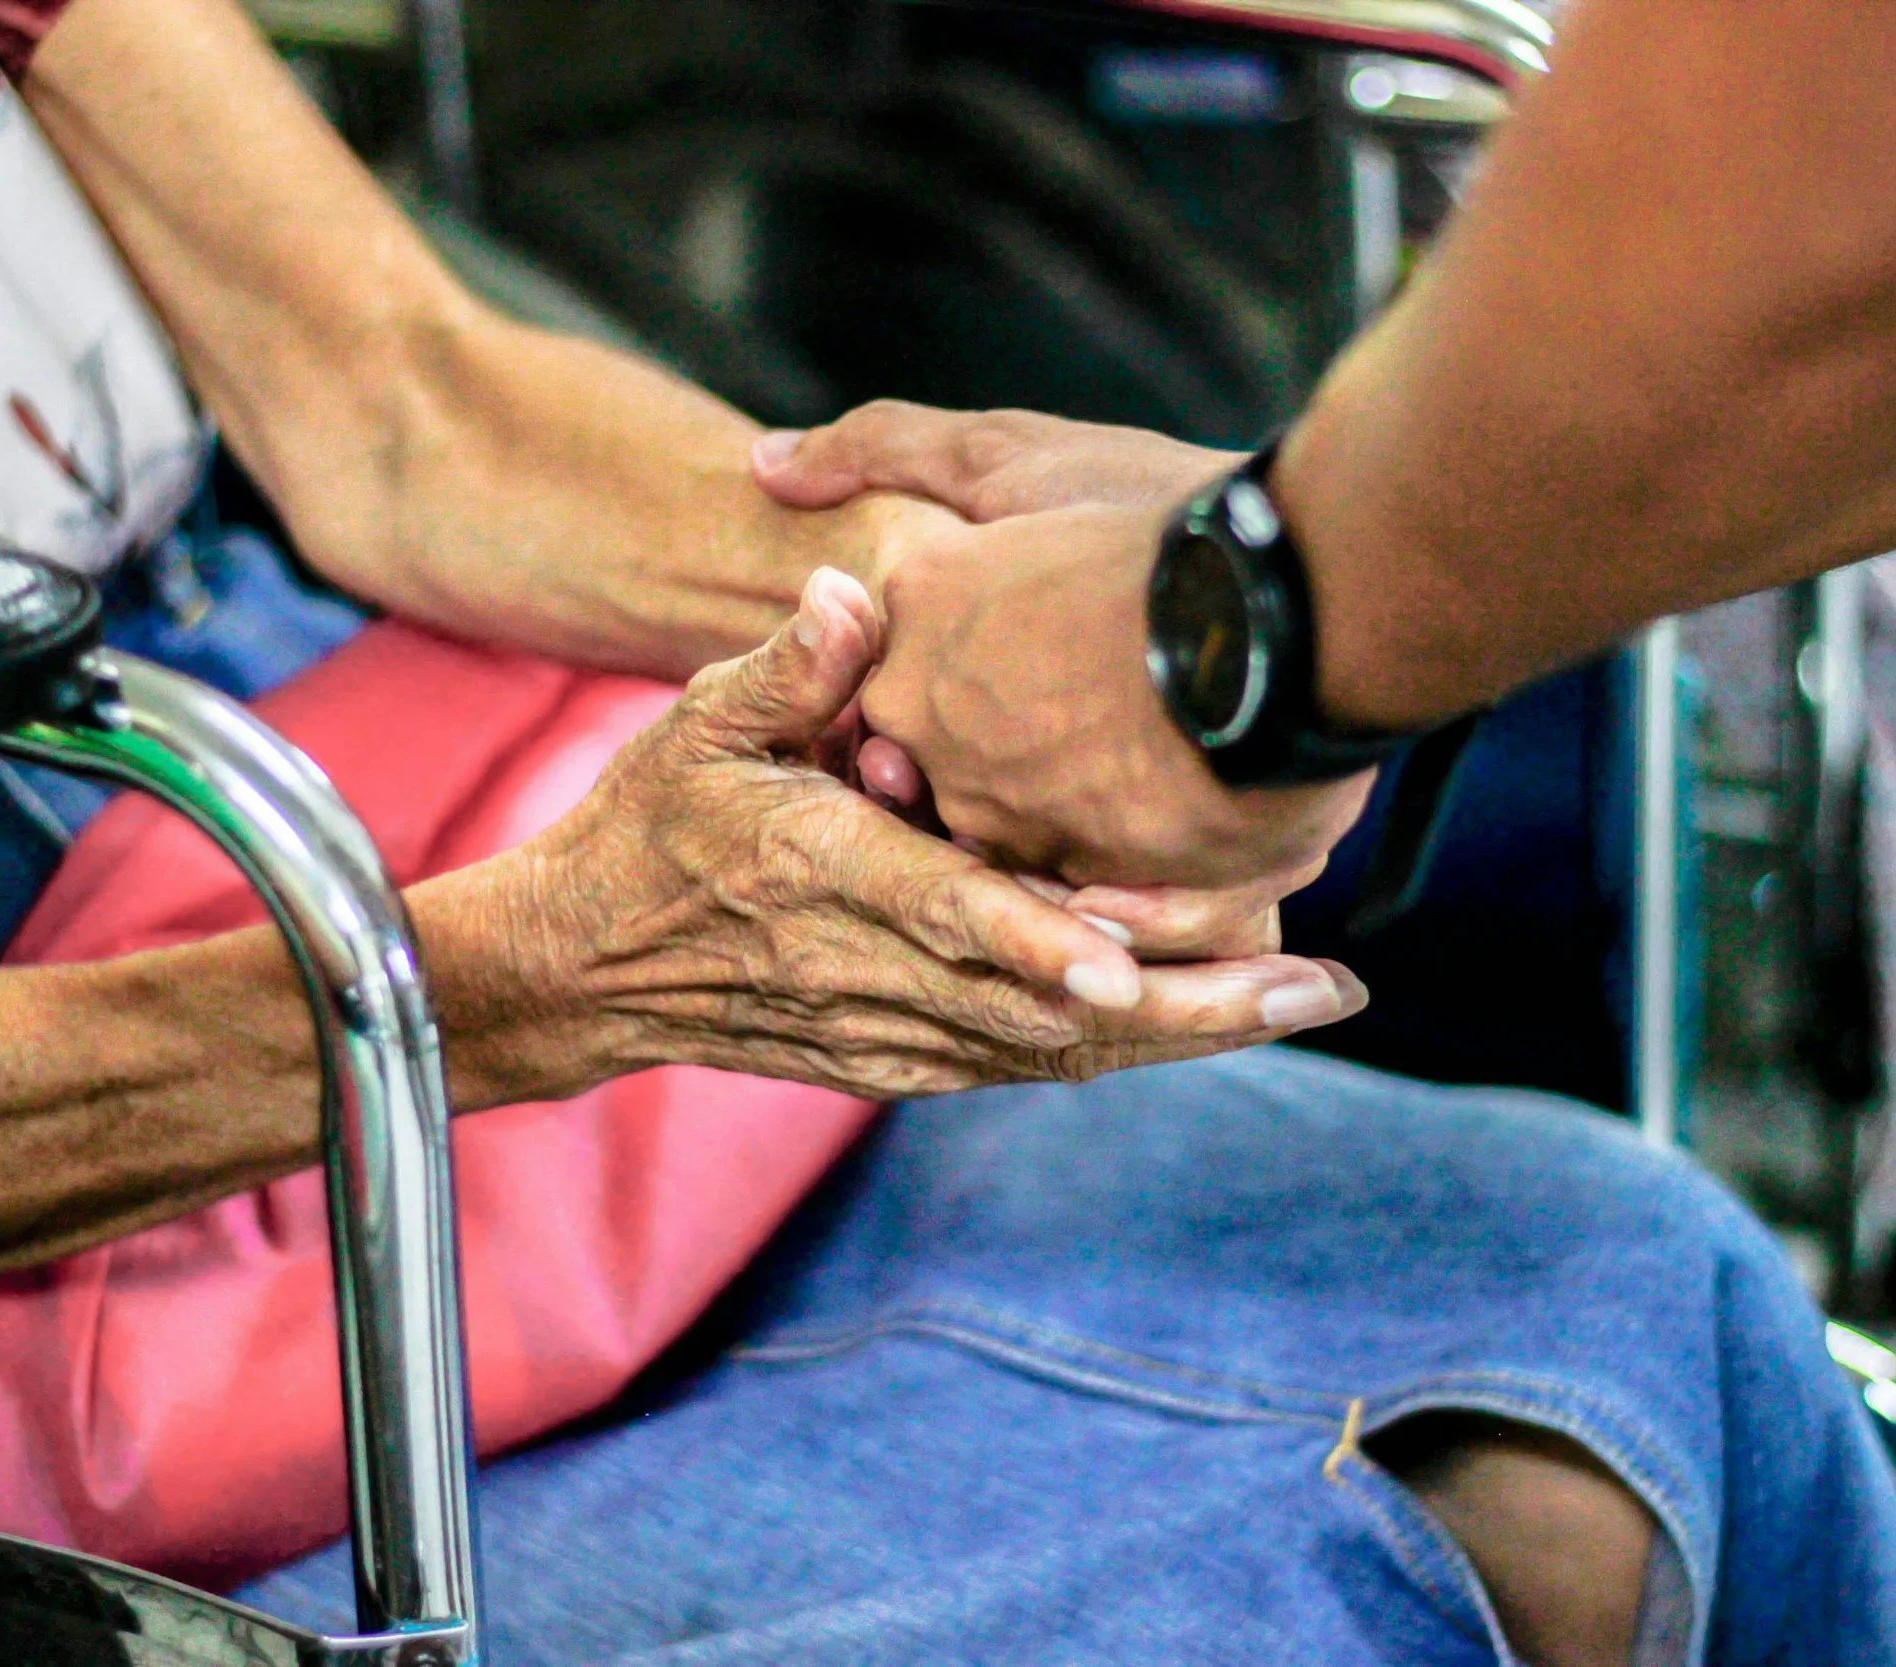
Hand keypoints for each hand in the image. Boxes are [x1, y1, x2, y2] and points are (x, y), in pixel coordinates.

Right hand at [437, 569, 1364, 1105]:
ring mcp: (885, 1034)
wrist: (577, 972)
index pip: (947, 916)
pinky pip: (1024, 1064)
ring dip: (1180, 1035)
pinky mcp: (896, 1063)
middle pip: (1043, 1012)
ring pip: (1054, 1051)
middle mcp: (863, 973)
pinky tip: (1211, 1020)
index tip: (1138, 965)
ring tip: (1304, 1000)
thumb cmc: (645, 830)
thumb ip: (791, 666)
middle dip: (1186, 1007)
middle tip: (1318, 988)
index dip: (1041, 944)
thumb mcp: (697, 726)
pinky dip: (1120, 1047)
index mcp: (818, 878)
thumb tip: (861, 590)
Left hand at [756, 402, 1351, 904]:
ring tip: (1150, 787)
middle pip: (949, 785)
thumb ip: (883, 450)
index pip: (885, 696)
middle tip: (1081, 726)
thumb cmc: (1159, 523)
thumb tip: (767, 465)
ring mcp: (1026, 832)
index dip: (951, 682)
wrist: (1298, 610)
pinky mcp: (1110, 892)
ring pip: (1027, 854)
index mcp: (913, 652)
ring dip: (1073, 835)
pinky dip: (1138, 892)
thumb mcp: (1014, 458)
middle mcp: (947, 755)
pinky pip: (1104, 910)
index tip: (1010, 664)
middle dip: (1002, 768)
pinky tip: (1183, 845)